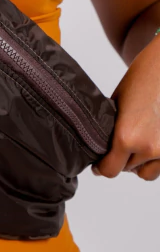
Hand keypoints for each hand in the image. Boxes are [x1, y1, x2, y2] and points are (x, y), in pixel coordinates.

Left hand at [91, 37, 159, 180]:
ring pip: (146, 171)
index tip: (98, 165)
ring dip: (138, 162)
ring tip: (135, 142)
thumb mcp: (114, 105)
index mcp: (126, 137)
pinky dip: (154, 159)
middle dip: (120, 159)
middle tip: (117, 145)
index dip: (101, 168)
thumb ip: (108, 130)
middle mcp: (148, 148)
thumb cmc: (141, 80)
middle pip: (127, 169)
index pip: (110, 170)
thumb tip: (99, 146)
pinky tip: (148, 141)